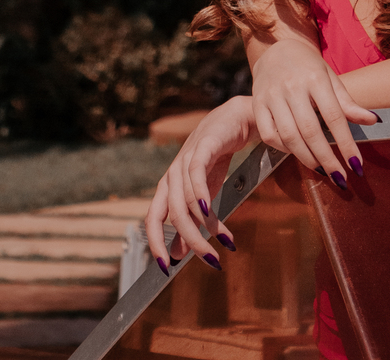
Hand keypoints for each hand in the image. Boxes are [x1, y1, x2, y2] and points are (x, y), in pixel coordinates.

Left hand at [145, 95, 256, 273]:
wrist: (236, 120)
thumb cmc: (216, 158)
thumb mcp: (203, 196)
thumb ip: (190, 223)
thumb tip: (177, 255)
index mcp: (168, 186)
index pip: (153, 218)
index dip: (155, 244)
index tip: (164, 269)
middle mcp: (172, 173)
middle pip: (172, 214)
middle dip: (191, 241)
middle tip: (211, 261)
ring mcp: (185, 158)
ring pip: (186, 199)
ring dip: (207, 226)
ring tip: (226, 241)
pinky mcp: (203, 146)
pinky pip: (196, 173)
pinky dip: (201, 195)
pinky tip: (210, 212)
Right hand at [251, 37, 377, 181]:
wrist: (276, 49)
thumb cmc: (309, 67)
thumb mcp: (330, 78)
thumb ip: (348, 102)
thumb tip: (373, 121)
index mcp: (315, 78)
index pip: (334, 116)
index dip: (346, 143)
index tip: (356, 165)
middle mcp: (292, 86)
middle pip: (310, 131)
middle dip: (327, 159)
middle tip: (340, 178)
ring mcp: (272, 95)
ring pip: (289, 137)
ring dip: (307, 159)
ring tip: (322, 170)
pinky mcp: (257, 104)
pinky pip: (269, 135)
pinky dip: (283, 150)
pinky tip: (297, 153)